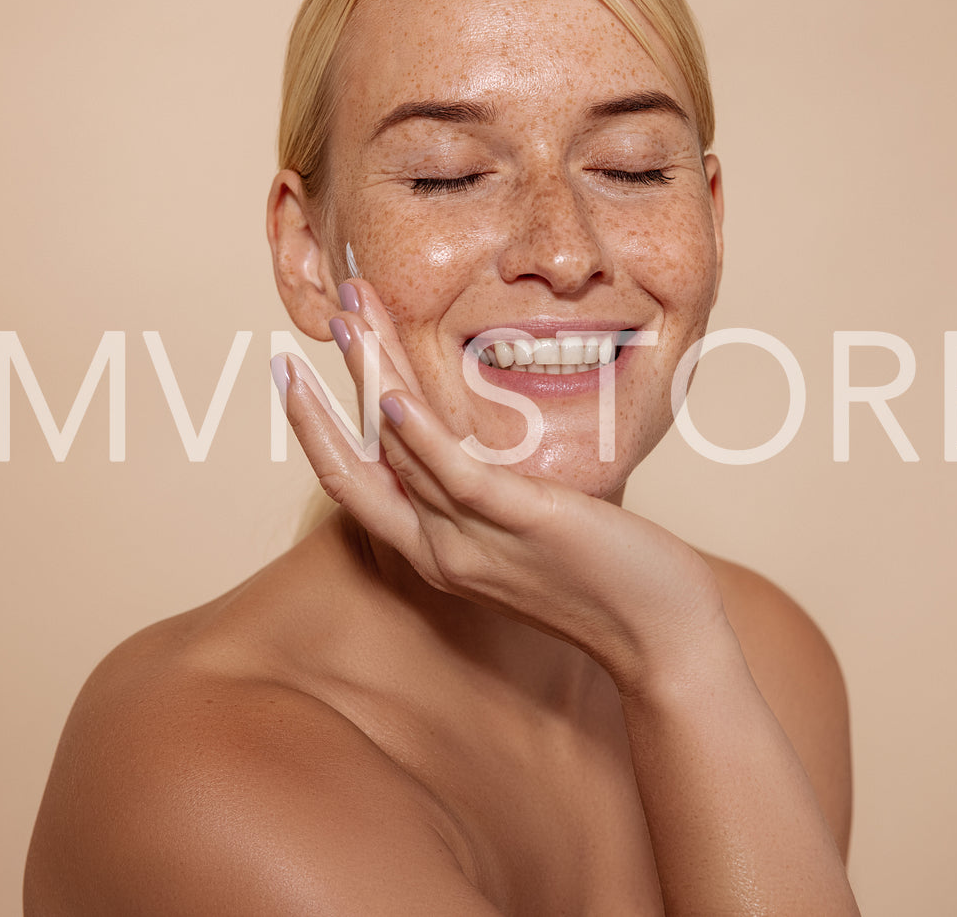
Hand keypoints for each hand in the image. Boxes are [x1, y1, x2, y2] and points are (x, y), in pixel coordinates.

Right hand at [275, 280, 728, 689]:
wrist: (662, 637)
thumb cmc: (604, 577)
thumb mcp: (525, 534)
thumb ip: (487, 497)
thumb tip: (469, 449)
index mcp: (437, 552)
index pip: (357, 484)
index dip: (318, 430)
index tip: (294, 374)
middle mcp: (440, 552)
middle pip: (361, 465)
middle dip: (323, 394)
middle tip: (309, 327)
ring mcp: (476, 542)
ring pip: (401, 454)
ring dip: (371, 380)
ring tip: (352, 319)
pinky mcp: (523, 524)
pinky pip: (458, 477)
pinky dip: (420, 436)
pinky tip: (393, 395)